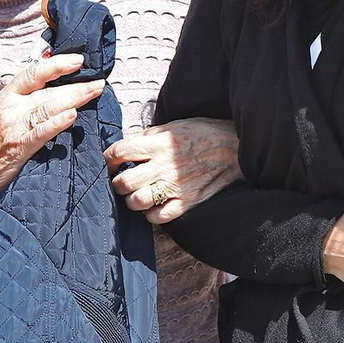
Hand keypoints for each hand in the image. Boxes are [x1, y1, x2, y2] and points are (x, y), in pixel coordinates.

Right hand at [0, 53, 102, 207]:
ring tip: (94, 92)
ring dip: (74, 98)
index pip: (33, 73)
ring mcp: (13, 127)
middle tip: (98, 82)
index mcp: (5, 97)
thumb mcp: (0, 115)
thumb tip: (50, 88)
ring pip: (47, 107)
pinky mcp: (17, 147)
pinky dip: (57, 123)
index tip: (78, 61)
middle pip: (47, 90)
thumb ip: (22, 102)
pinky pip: (40, 132)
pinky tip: (73, 116)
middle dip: (76, 85)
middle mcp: (9, 108)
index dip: (57, 64)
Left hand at [105, 118, 242, 223]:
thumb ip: (149, 136)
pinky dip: (150, 214)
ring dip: (132, 199)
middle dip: (117, 183)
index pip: (119, 152)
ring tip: (137, 194)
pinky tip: (153, 205)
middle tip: (122, 181)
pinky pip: (157, 217)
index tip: (110, 162)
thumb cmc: (205, 133)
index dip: (108, 158)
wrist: (235, 148)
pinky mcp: (186, 203)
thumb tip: (128, 147)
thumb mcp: (174, 125)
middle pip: (123, 182)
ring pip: (136, 202)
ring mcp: (174, 187)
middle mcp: (163, 166)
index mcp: (159, 144)